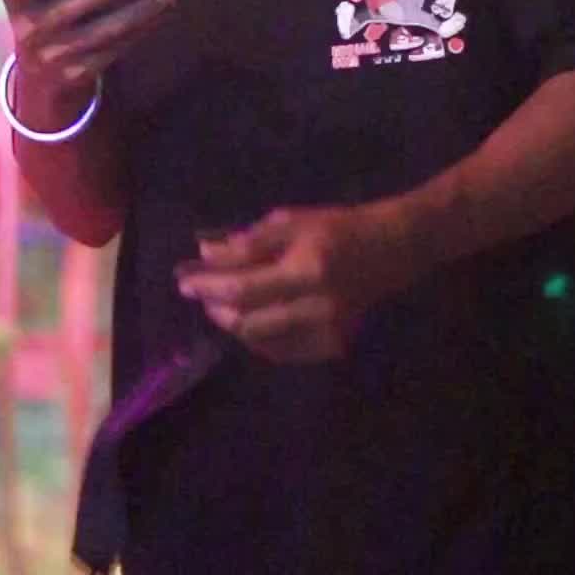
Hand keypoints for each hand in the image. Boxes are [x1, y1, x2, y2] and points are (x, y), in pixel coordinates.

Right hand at [0, 0, 176, 114]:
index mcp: (17, 2)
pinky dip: (142, 29)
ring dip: (139, 11)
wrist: (40, 77)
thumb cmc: (45, 15)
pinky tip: (162, 13)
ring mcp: (55, 55)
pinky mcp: (79, 73)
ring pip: (103, 31)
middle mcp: (30, 30)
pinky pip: (116, 49)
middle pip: (68, 8)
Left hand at [174, 202, 416, 363]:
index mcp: (308, 269)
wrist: (391, 249)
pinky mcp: (333, 346)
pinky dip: (259, 339)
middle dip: (216, 308)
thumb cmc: (339, 227)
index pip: (244, 287)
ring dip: (234, 324)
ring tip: (221, 306)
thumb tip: (207, 254)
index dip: (209, 286)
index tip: (184, 281)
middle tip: (200, 293)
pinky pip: (282, 351)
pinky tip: (250, 321)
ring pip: (262, 341)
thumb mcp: (293, 223)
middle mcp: (317, 307)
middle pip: (248, 321)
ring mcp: (327, 332)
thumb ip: (249, 243)